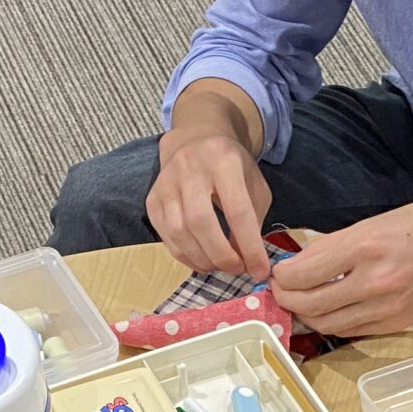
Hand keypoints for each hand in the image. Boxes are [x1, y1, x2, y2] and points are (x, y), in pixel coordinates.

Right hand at [150, 123, 272, 278]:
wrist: (195, 140)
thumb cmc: (231, 167)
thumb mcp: (254, 184)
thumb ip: (253, 220)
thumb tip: (246, 260)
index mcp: (224, 160)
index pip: (237, 211)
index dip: (250, 247)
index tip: (260, 271)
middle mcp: (190, 168)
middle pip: (201, 222)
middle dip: (222, 256)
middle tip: (237, 269)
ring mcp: (166, 183)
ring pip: (180, 232)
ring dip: (203, 259)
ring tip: (220, 266)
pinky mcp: (152, 199)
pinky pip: (167, 236)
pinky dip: (186, 256)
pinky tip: (202, 260)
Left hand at [267, 201, 412, 337]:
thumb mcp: (380, 220)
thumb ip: (340, 242)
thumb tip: (305, 260)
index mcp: (365, 247)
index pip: (304, 272)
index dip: (282, 276)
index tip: (278, 272)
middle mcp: (372, 282)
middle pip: (308, 303)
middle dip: (286, 298)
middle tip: (281, 290)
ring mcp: (383, 309)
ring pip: (325, 324)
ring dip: (305, 315)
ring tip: (300, 301)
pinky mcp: (393, 325)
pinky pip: (349, 331)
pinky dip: (331, 323)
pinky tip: (328, 310)